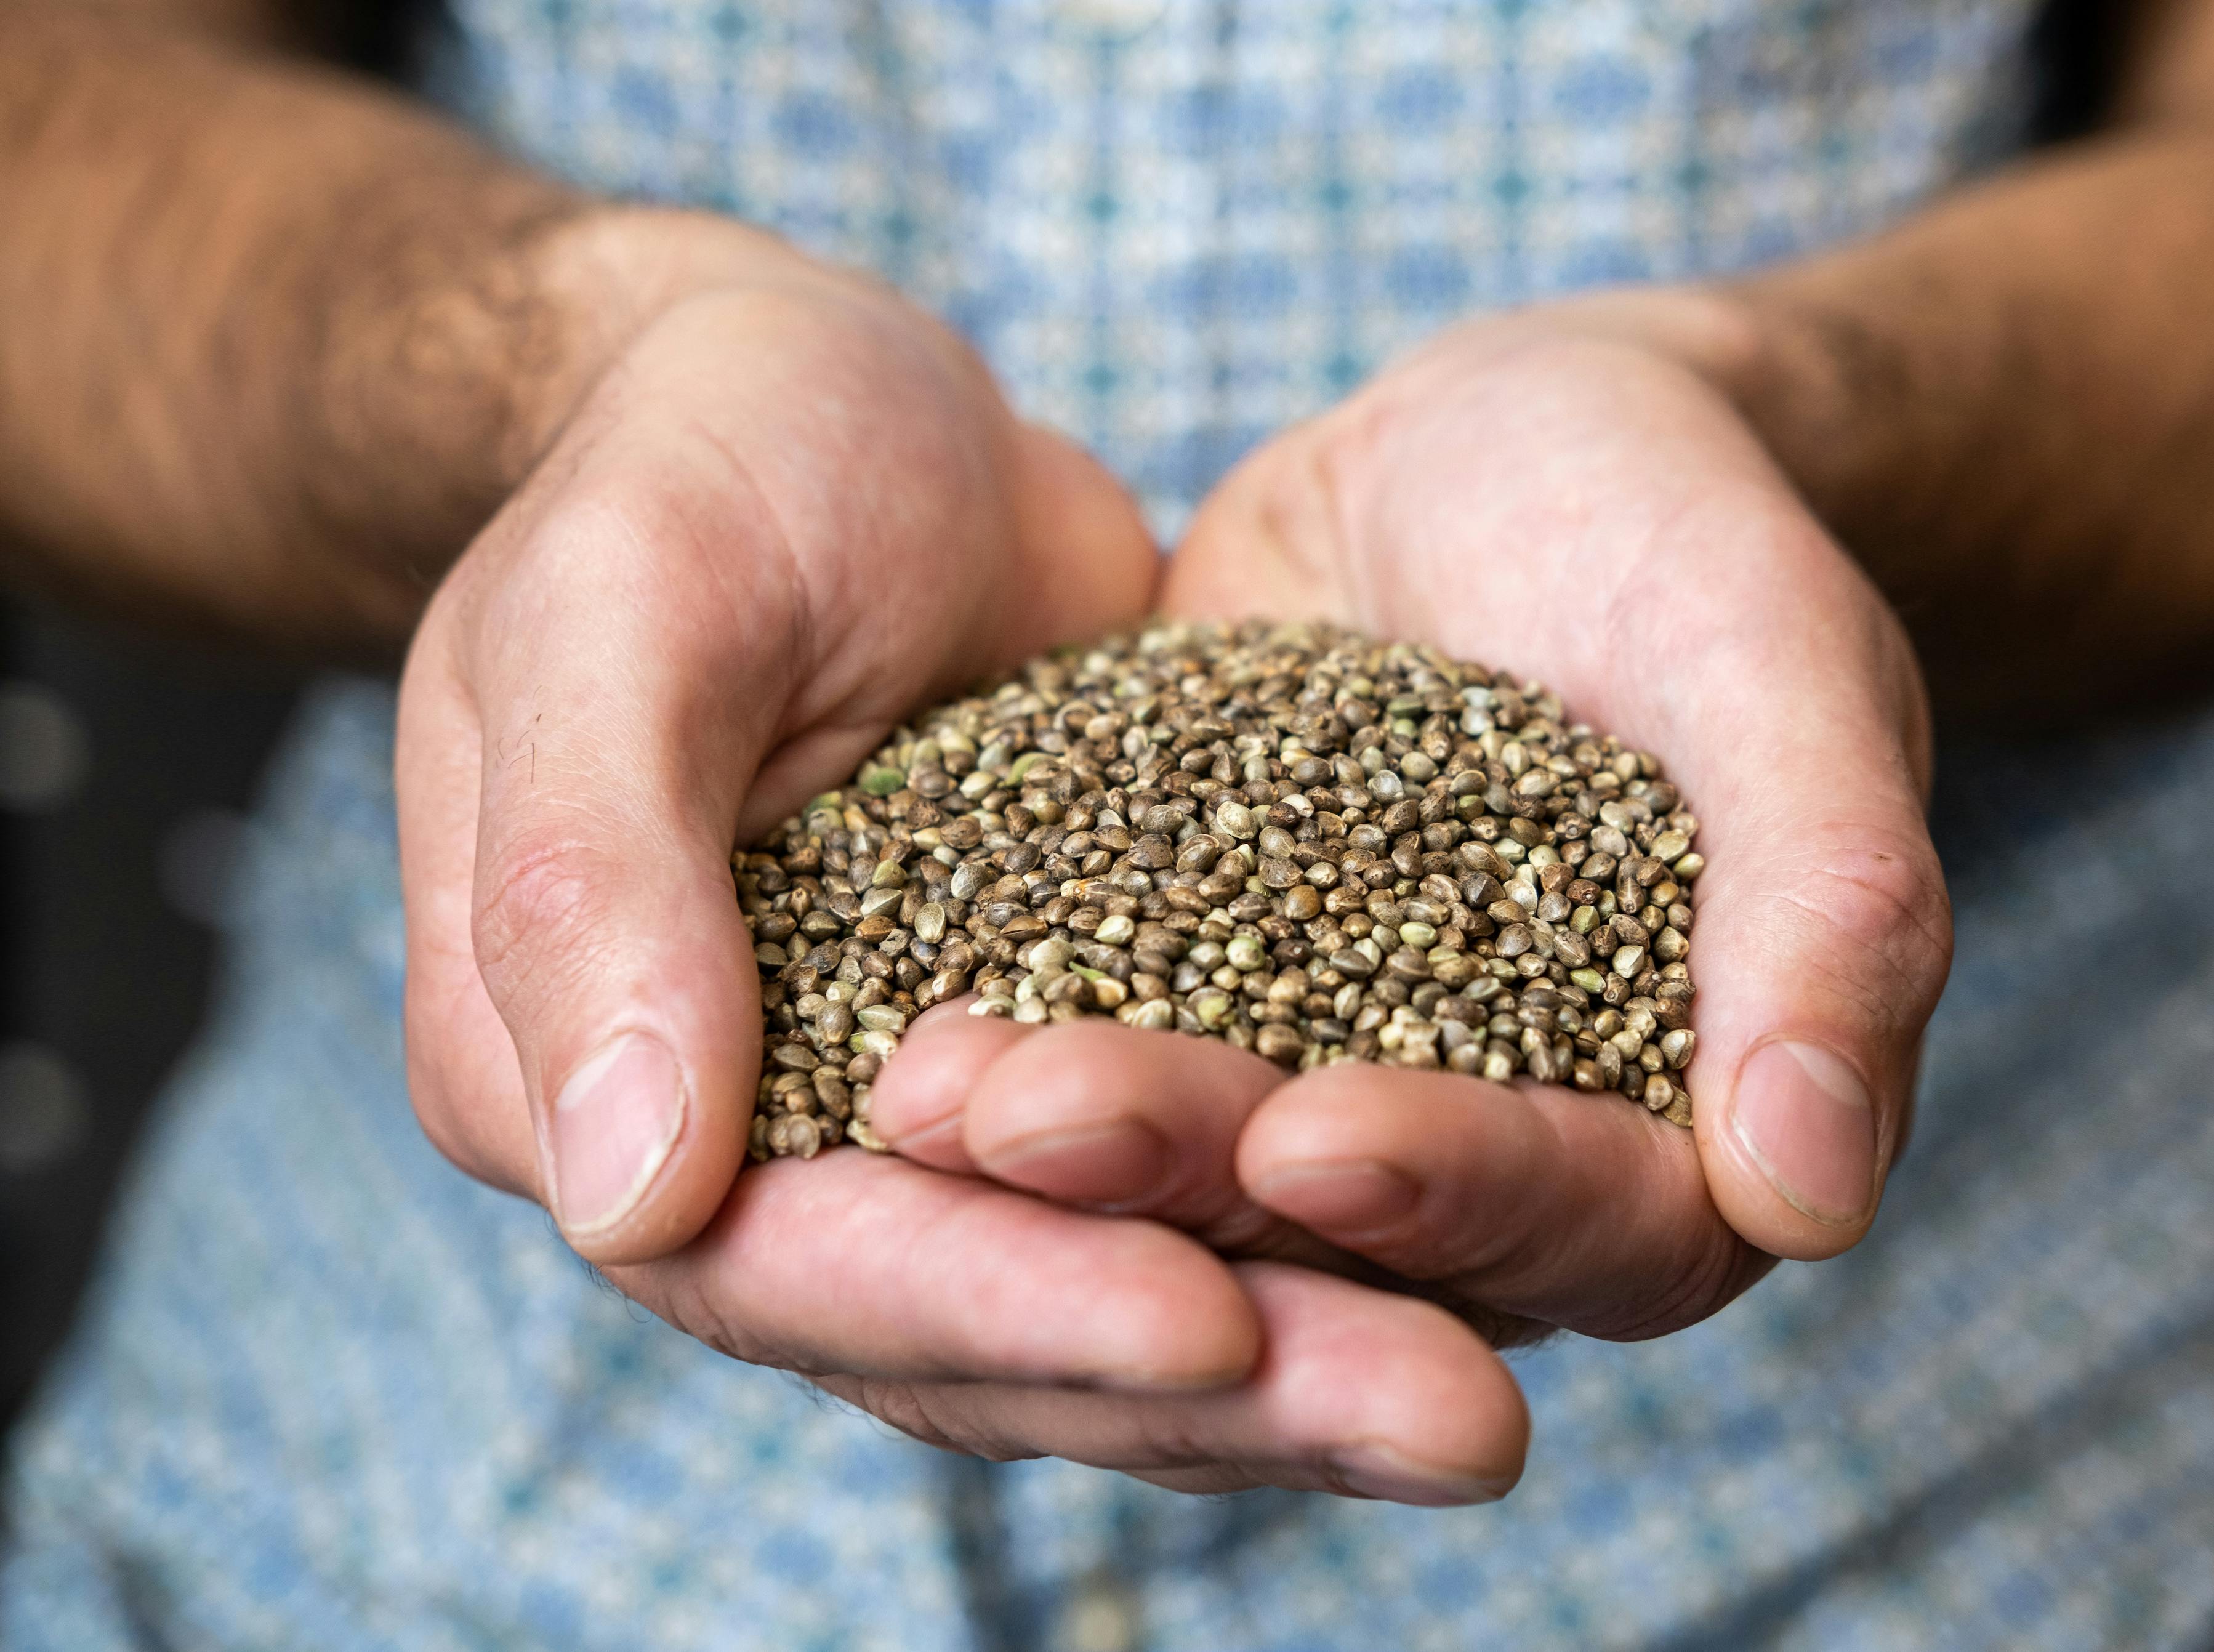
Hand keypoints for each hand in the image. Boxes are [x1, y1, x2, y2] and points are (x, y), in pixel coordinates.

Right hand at [396, 213, 1527, 1501]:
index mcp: (568, 1080)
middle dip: (1203, 1382)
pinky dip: (1310, 1241)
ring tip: (1484, 1407)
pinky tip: (1477, 1279)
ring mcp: (905, 1114)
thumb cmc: (697, 457)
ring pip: (1096, 1291)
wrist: (829, 393)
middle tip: (1453, 1427)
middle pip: (971, 1332)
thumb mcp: (623, 609)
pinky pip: (1181, 1184)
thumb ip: (594, 884)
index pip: (788, 1263)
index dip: (999, 1301)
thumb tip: (625, 1192)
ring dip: (1293, 1364)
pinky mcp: (1064, 1044)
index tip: (1211, 1317)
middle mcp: (742, 1144)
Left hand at [871, 292, 1952, 1350]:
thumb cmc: (1687, 530)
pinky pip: (1104, 1050)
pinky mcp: (1197, 1003)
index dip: (1460, 1193)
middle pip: (1361, 1238)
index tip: (1315, 1139)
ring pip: (1203, 1180)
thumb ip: (1831, 900)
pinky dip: (1007, 1051)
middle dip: (1194, 1186)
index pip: (1594, 1221)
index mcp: (1689, 1127)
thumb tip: (1814, 1192)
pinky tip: (883, 1027)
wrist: (1514, 444)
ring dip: (1066, 1160)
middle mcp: (1504, 1156)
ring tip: (921, 1088)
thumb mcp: (1777, 665)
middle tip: (1023, 1120)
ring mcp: (1334, 1085)